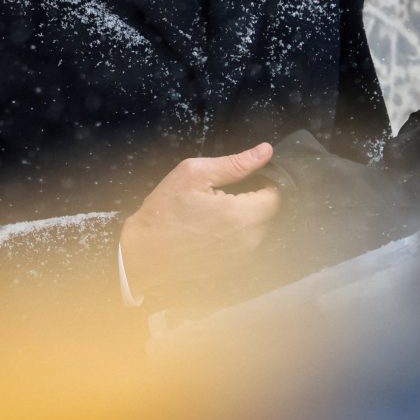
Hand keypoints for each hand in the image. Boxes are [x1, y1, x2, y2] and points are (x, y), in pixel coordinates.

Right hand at [119, 143, 279, 301]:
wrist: (143, 253)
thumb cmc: (165, 211)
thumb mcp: (194, 174)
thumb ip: (235, 163)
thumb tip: (265, 151)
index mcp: (242, 216)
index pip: (276, 195)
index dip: (263, 181)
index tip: (242, 179)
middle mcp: (248, 241)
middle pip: (269, 213)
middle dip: (254, 200)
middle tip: (223, 194)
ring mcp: (241, 258)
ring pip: (259, 229)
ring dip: (245, 218)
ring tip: (216, 212)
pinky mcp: (232, 268)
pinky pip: (246, 245)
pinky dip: (236, 235)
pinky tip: (213, 230)